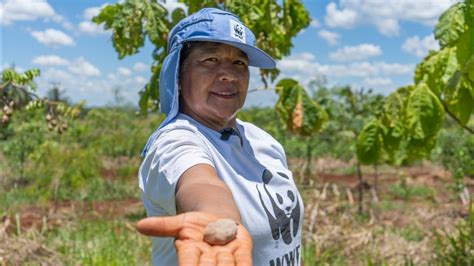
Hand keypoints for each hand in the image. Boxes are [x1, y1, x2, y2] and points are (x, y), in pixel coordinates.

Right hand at [136, 212, 252, 265]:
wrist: (220, 221)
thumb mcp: (180, 222)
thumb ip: (162, 226)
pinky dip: (244, 265)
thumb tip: (139, 226)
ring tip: (222, 264)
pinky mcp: (242, 250)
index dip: (188, 265)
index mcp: (190, 250)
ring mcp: (225, 255)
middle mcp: (208, 257)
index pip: (187, 261)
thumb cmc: (196, 226)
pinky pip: (244, 261)